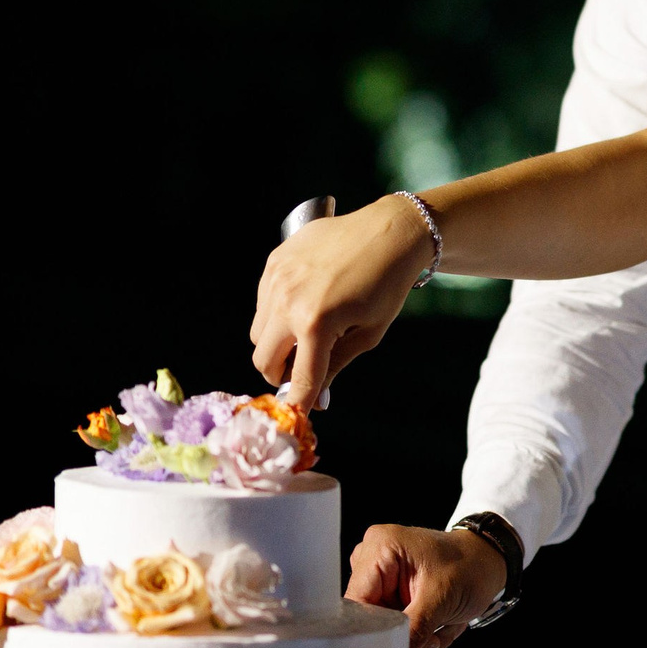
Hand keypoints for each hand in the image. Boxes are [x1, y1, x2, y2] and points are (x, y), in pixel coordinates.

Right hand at [250, 197, 437, 406]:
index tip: (299, 414)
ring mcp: (276, 279)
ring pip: (258, 332)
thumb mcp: (368, 334)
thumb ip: (336, 366)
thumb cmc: (387, 285)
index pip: (299, 377)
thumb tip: (318, 398)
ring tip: (306, 338)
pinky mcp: (274, 262)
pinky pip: (262, 303)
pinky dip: (276, 315)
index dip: (299, 402)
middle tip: (300, 374)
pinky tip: (303, 307)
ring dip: (276, 345)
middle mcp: (288, 300)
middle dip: (279, 374)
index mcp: (316, 322)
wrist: (388, 233)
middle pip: (263, 358)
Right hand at [346, 523, 509, 647]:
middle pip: (370, 619)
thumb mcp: (443, 600)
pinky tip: (439, 623)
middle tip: (433, 639)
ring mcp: (380, 576)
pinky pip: (395, 627)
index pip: (357, 603)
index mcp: (381, 548)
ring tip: (442, 625)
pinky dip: (419, 633)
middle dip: (404, 636)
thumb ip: (413, 630)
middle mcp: (373, 558)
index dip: (375, 631)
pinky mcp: (389, 591)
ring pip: (384, 627)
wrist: (489, 562)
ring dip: (416, 637)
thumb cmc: (471, 568)